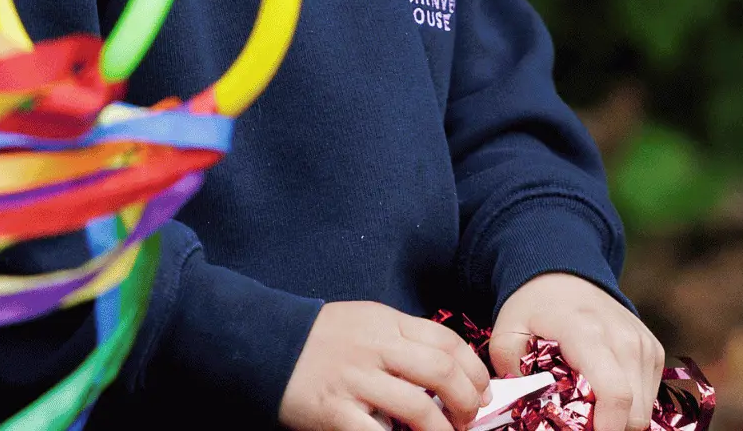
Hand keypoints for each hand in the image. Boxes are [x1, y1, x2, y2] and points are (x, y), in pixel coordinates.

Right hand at [281, 300, 488, 430]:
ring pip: (420, 409)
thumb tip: (448, 372)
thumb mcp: (363, 322)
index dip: (475, 370)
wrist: (260, 342)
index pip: (447, 341)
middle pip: (442, 373)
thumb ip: (401, 340)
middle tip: (469, 420)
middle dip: (468, 403)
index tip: (482, 391)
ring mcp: (355, 380)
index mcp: (386, 323)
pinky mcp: (334, 411)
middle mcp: (375, 348)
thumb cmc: (317, 338)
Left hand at [491, 274, 664, 430]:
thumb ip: (510, 370)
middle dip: (607, 426)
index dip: (605, 427)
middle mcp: (624, 338)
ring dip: (618, 416)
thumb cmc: (532, 308)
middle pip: (634, 411)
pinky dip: (628, 403)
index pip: (615, 394)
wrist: (562, 277)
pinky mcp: (653, 351)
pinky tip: (601, 390)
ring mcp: (644, 344)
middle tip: (578, 421)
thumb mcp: (506, 334)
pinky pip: (648, 396)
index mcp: (587, 333)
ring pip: (644, 408)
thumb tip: (526, 406)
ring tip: (586, 403)